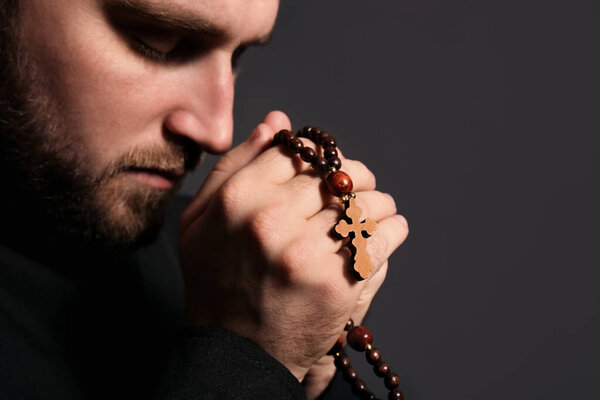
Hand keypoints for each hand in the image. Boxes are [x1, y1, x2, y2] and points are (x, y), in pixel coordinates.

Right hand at [179, 111, 408, 381]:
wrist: (236, 352)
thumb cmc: (216, 281)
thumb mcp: (201, 219)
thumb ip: (236, 165)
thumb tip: (277, 121)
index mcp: (239, 199)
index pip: (297, 152)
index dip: (318, 157)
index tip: (327, 169)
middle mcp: (271, 221)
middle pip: (336, 174)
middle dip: (355, 178)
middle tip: (360, 188)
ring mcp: (306, 254)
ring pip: (365, 203)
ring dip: (378, 203)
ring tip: (376, 211)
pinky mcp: (337, 284)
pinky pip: (382, 238)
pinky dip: (394, 230)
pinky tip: (390, 230)